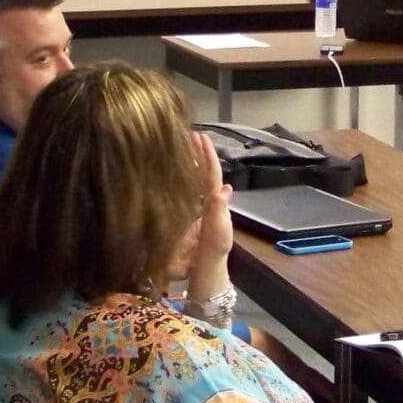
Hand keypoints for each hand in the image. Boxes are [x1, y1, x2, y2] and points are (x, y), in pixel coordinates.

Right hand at [183, 133, 232, 301]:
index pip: (210, 173)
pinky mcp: (190, 214)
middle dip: (199, 152)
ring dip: (192, 161)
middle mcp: (207, 200)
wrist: (205, 268)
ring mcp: (198, 207)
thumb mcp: (220, 231)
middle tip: (191, 134)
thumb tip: (225, 187)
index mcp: (214, 201)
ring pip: (195, 179)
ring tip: (185, 144)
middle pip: (203, 171)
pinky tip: (177, 170)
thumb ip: (220, 210)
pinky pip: (187, 191)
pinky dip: (184, 178)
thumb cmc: (213, 251)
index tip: (201, 136)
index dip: (207, 155)